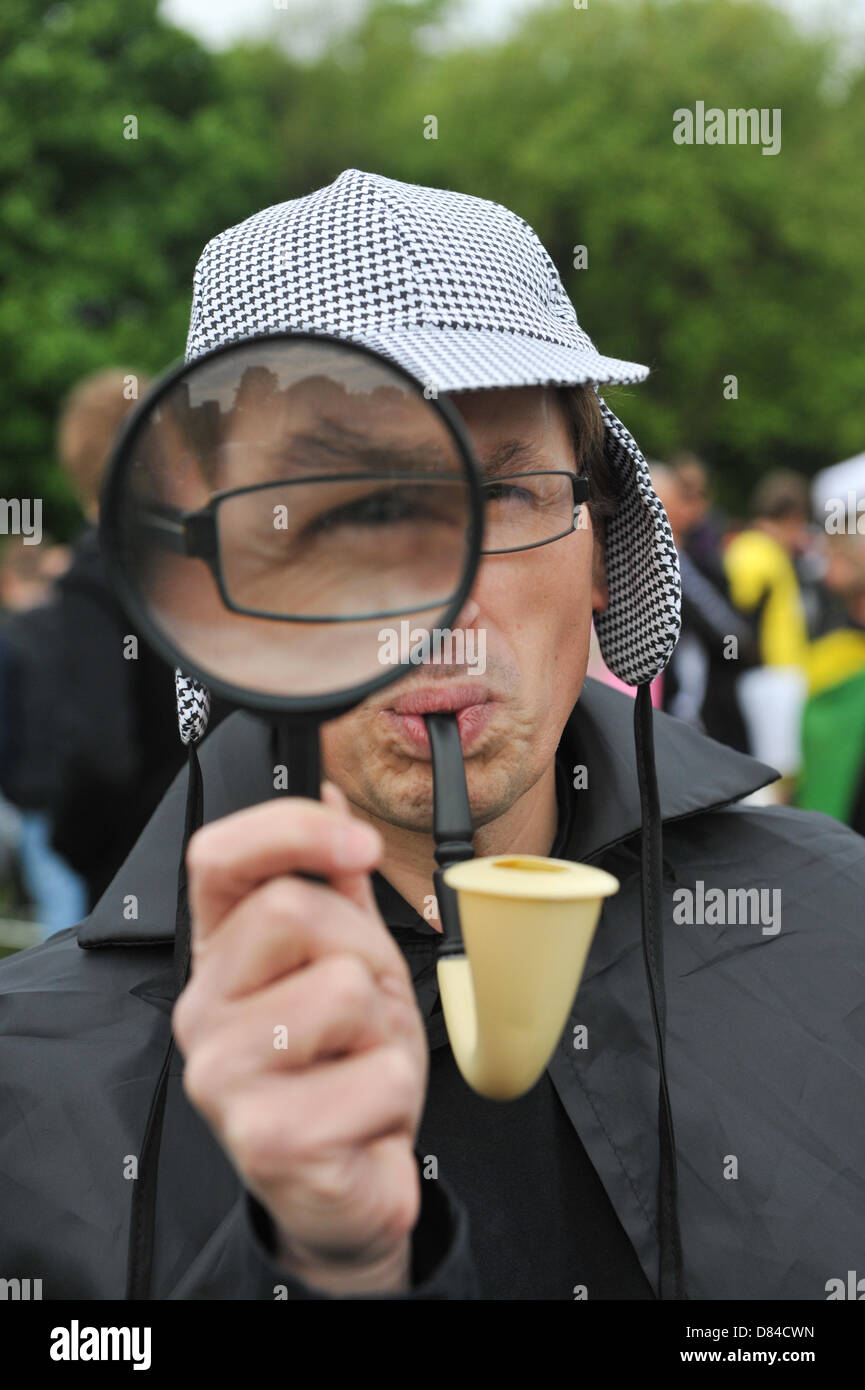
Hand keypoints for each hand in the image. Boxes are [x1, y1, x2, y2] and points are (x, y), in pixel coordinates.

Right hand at [172, 782, 428, 1294]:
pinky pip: (379, 1073)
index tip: (359, 844)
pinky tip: (365, 1120)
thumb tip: (329, 790)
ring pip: (345, 989)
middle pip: (294, 909)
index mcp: (217, 955)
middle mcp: (200, 1010)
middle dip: (363, 949)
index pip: (216, 857)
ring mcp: (224, 1078)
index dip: (290, 828)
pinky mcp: (268, 1141)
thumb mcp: (348, 962)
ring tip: (361, 1065)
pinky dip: (398, 1095)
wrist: (344, 1186)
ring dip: (386, 1029)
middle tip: (366, 1006)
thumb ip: (336, 883)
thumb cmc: (343, 1066)